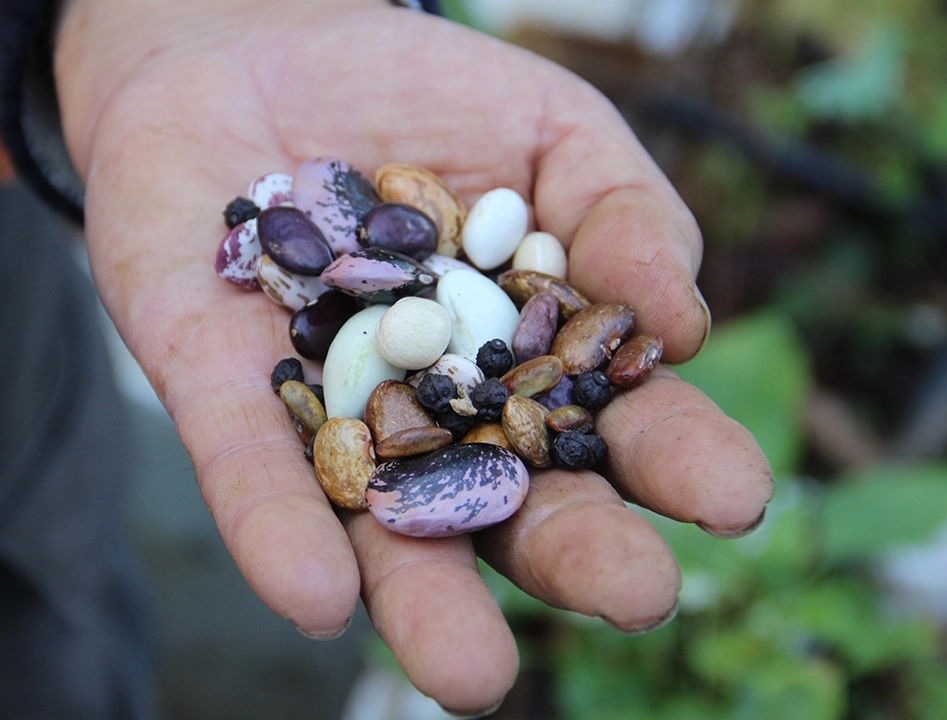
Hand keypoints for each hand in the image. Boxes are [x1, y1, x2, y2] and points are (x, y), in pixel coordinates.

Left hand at [54, 1, 772, 713]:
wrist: (250, 42)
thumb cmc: (418, 96)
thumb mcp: (548, 130)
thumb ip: (623, 214)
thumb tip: (684, 321)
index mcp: (522, 363)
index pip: (609, 424)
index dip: (673, 459)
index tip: (734, 497)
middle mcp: (427, 411)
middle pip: (501, 499)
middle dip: (567, 550)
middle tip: (634, 594)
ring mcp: (321, 407)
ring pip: (373, 517)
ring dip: (421, 597)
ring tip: (470, 673)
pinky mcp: (212, 384)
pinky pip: (243, 463)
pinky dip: (275, 526)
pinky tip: (312, 592)